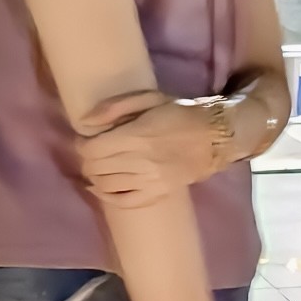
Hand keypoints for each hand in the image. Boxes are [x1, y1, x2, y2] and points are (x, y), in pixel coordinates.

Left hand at [76, 97, 222, 208]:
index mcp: (137, 135)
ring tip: (100, 167)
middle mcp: (141, 161)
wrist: (217, 136)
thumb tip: (84, 123)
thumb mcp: (149, 98)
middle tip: (94, 152)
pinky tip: (103, 189)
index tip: (87, 139)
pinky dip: (108, 197)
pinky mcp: (159, 192)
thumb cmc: (181, 113)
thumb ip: (114, 107)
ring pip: (106, 185)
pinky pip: (125, 202)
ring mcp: (150, 180)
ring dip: (96, 176)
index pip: (92, 149)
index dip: (82, 144)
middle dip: (88, 160)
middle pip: (96, 168)